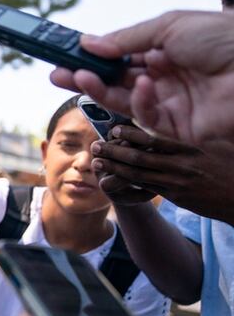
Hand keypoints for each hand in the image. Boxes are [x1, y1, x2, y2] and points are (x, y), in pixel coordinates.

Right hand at [50, 10, 233, 144]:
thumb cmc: (223, 41)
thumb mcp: (170, 27)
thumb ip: (127, 38)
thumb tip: (89, 44)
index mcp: (168, 49)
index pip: (122, 54)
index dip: (94, 55)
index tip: (67, 53)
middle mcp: (166, 77)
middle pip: (116, 78)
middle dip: (85, 76)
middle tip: (56, 73)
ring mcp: (170, 102)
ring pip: (123, 99)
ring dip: (97, 89)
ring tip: (76, 78)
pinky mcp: (175, 126)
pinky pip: (144, 115)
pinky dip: (136, 100)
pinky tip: (139, 84)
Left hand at [92, 125, 233, 225]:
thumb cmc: (231, 168)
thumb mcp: (217, 145)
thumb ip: (194, 136)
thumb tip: (181, 117)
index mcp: (190, 149)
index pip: (155, 139)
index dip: (131, 135)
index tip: (114, 129)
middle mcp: (180, 166)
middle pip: (140, 158)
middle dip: (114, 152)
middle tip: (94, 146)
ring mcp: (176, 183)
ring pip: (138, 175)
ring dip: (114, 169)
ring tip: (96, 163)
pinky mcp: (175, 197)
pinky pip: (146, 189)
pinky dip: (128, 183)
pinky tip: (112, 179)